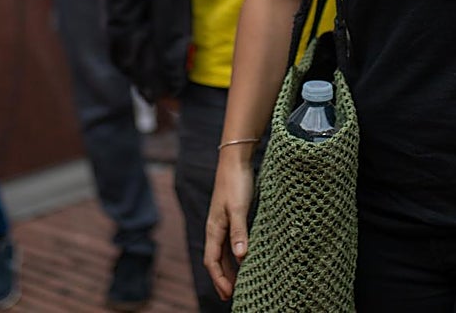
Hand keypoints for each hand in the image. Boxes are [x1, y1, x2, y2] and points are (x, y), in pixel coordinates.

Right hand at [204, 159, 254, 300]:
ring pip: (222, 251)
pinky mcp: (231, 215)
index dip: (219, 279)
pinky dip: (234, 254)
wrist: (235, 159)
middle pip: (215, 259)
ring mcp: (223, 222)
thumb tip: (240, 257)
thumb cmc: (236, 183)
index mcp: (214, 228)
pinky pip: (229, 241)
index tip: (229, 294)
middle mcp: (216, 227)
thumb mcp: (238, 208)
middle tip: (231, 296)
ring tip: (237, 282)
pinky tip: (243, 257)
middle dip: (222, 278)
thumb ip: (239, 232)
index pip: (212, 261)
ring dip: (228, 268)